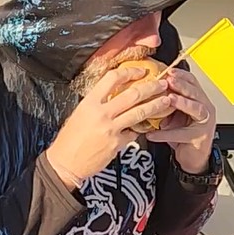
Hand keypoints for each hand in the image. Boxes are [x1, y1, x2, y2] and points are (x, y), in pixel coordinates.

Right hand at [45, 67, 175, 187]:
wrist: (66, 163)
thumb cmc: (70, 139)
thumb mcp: (80, 113)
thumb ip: (98, 103)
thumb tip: (115, 94)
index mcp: (90, 102)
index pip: (113, 78)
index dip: (130, 72)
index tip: (141, 71)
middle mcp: (101, 113)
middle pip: (133, 94)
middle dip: (152, 87)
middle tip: (163, 83)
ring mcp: (111, 129)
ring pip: (139, 112)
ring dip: (156, 105)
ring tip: (168, 100)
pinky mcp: (117, 144)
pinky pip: (134, 133)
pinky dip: (142, 128)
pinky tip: (150, 125)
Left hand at [145, 68, 216, 172]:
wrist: (193, 157)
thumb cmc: (183, 135)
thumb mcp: (174, 115)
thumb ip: (167, 103)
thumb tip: (150, 93)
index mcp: (199, 100)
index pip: (192, 82)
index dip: (181, 75)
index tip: (168, 71)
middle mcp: (205, 108)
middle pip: (196, 92)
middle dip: (182, 85)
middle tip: (169, 80)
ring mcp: (204, 122)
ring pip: (196, 109)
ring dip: (182, 102)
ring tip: (169, 99)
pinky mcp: (199, 137)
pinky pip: (182, 134)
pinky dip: (166, 134)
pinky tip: (153, 134)